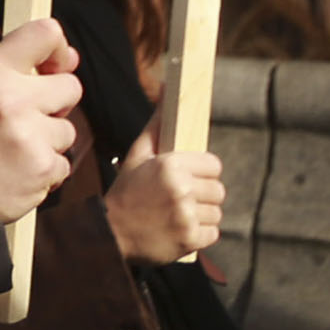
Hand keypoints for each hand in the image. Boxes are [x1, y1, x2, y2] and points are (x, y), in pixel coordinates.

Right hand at [0, 17, 82, 224]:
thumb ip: (17, 69)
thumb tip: (69, 57)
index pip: (44, 34)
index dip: (57, 49)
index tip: (55, 64)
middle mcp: (12, 97)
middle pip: (70, 87)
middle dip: (54, 104)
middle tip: (24, 118)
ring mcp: (29, 135)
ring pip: (67, 131)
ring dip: (48, 142)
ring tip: (14, 149)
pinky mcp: (43, 168)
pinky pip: (63, 164)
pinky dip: (45, 171)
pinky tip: (18, 170)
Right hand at [102, 125, 227, 260]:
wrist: (111, 232)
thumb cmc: (127, 191)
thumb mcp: (137, 156)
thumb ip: (157, 126)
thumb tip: (168, 89)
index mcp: (170, 165)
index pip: (214, 165)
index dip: (203, 172)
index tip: (190, 178)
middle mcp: (181, 189)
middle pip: (218, 190)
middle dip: (203, 194)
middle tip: (182, 198)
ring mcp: (187, 216)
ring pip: (216, 212)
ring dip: (201, 215)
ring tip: (178, 214)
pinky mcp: (191, 239)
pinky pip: (213, 233)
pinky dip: (200, 234)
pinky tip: (180, 229)